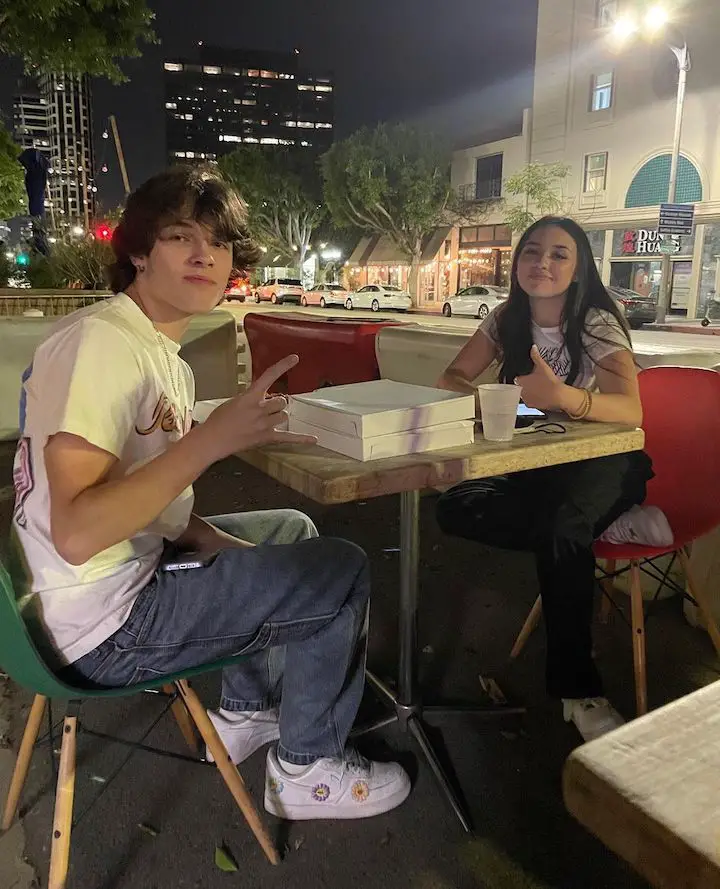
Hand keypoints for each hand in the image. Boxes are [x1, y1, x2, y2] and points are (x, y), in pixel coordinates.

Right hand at [200, 354, 316, 460]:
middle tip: (267, 409)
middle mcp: (259, 408)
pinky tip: (314, 439)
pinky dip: (301, 439)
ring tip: (266, 422)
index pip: (269, 376)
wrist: (212, 439)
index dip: (283, 366)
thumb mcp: (234, 401)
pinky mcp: (265, 438)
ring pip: (283, 416)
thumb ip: (250, 399)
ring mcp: (264, 424)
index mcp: (250, 396)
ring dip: (278, 417)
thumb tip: (262, 401)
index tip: (295, 358)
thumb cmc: (218, 420)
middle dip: (277, 404)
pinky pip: (288, 437)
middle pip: (282, 401)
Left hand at [515, 345, 564, 410]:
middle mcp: (520, 391)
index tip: (528, 376)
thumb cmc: (549, 381)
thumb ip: (536, 356)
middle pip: (519, 386)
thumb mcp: (542, 366)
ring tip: (538, 388)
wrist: (558, 396)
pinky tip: (540, 395)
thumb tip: (533, 347)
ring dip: (528, 392)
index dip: (523, 377)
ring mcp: (525, 399)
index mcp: (520, 381)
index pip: (517, 378)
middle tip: (535, 382)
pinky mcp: (531, 406)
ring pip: (524, 394)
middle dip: (525, 384)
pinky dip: (533, 399)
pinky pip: (529, 401)